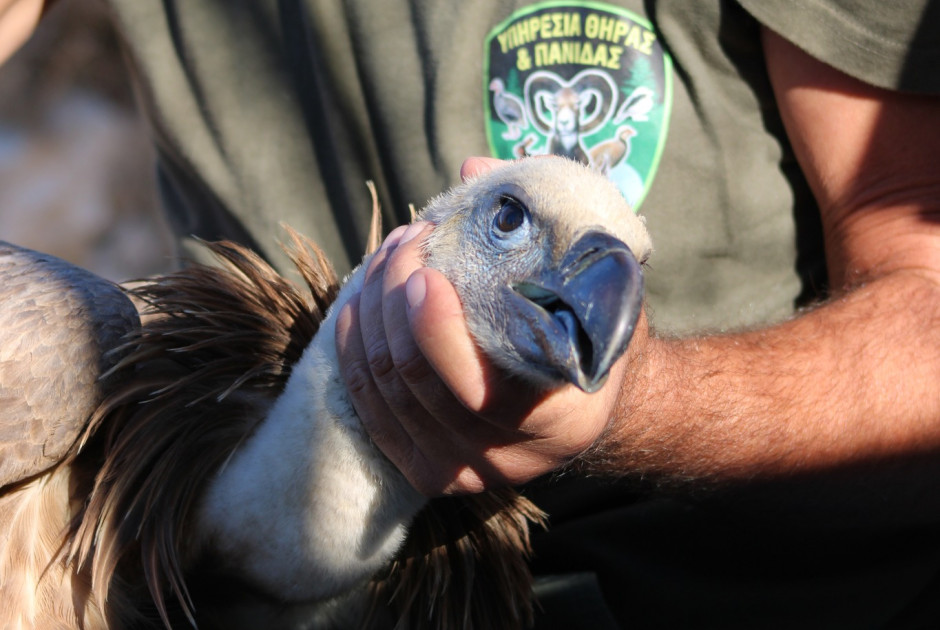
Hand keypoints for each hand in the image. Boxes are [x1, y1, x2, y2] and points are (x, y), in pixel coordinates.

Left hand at [334, 158, 635, 495]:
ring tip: (389, 258)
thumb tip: (475, 173)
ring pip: (383, 390)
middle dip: (395, 298)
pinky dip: (353, 350)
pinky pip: (367, 410)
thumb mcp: (594, 280)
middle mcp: (513, 460)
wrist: (582, 398)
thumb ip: (551, 230)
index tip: (426, 266)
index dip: (437, 328)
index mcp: (565, 421)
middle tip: (408, 242)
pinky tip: (360, 304)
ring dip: (372, 312)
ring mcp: (464, 473)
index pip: (480, 390)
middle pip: (416, 382)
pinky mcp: (424, 469)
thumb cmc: (592, 329)